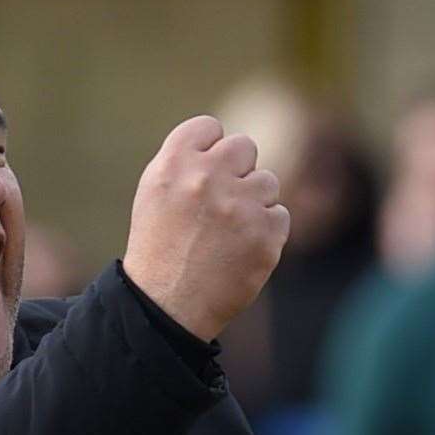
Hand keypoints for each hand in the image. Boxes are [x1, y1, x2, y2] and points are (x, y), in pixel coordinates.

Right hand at [123, 115, 289, 340]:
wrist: (166, 306)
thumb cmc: (159, 248)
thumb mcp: (155, 194)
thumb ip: (187, 161)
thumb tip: (224, 142)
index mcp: (173, 164)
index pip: (209, 127)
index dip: (208, 151)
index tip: (202, 176)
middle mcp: (206, 177)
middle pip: (244, 147)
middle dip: (236, 173)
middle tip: (218, 206)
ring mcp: (239, 205)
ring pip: (267, 182)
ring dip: (252, 204)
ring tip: (225, 234)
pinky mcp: (265, 233)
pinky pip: (279, 216)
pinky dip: (264, 234)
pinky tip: (238, 251)